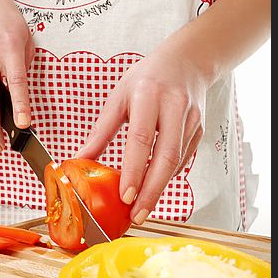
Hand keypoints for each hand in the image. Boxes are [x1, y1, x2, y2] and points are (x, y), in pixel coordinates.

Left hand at [77, 39, 206, 223]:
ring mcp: (191, 120)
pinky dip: (167, 177)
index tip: (125, 195)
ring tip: (141, 209)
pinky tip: (154, 188)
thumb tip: (78, 160)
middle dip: (151, 191)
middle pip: (166, 157)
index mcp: (149, 95)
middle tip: (136, 215)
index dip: (134, 170)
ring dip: (159, 189)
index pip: (141, 138)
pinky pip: (183, 161)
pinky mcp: (199, 130)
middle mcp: (174, 107)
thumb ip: (101, 132)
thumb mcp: (118, 98)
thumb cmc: (147, 79)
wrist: (186, 62)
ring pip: (177, 163)